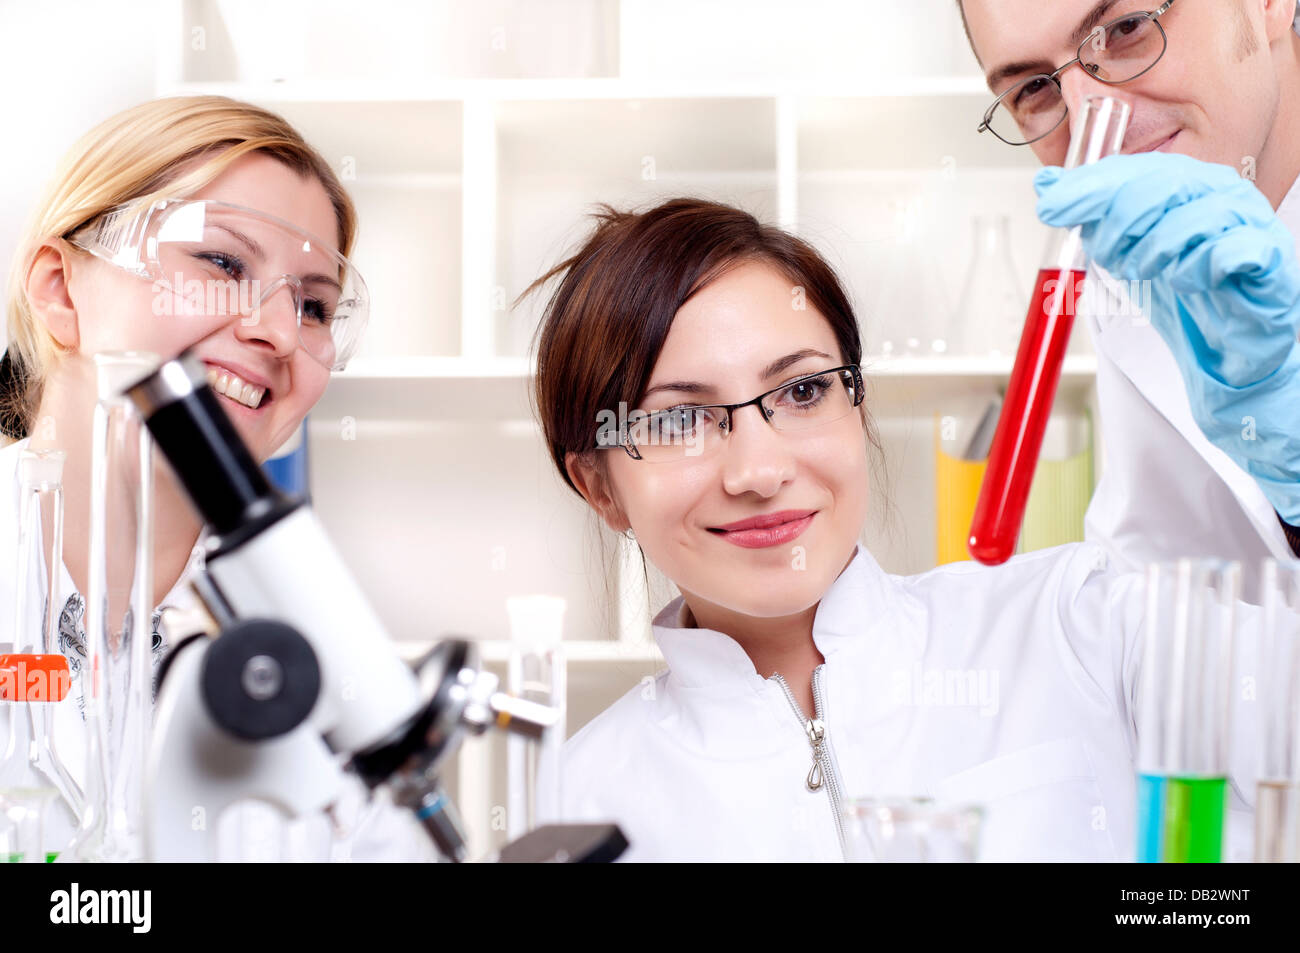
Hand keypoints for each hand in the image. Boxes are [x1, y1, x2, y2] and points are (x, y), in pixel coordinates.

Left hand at [1035, 152, 1299, 520]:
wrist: (1222, 348)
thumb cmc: (1180, 295)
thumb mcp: (1121, 254)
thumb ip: (1091, 220)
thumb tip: (1048, 187)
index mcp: (1187, 184)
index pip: (1136, 170)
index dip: (1090, 187)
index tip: (1052, 206)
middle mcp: (1220, 194)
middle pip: (1163, 186)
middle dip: (1120, 224)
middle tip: (1107, 256)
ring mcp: (1249, 223)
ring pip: (1195, 218)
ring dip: (1155, 252)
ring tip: (1146, 273)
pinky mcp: (1269, 260)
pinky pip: (1232, 252)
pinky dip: (1198, 268)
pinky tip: (1185, 281)